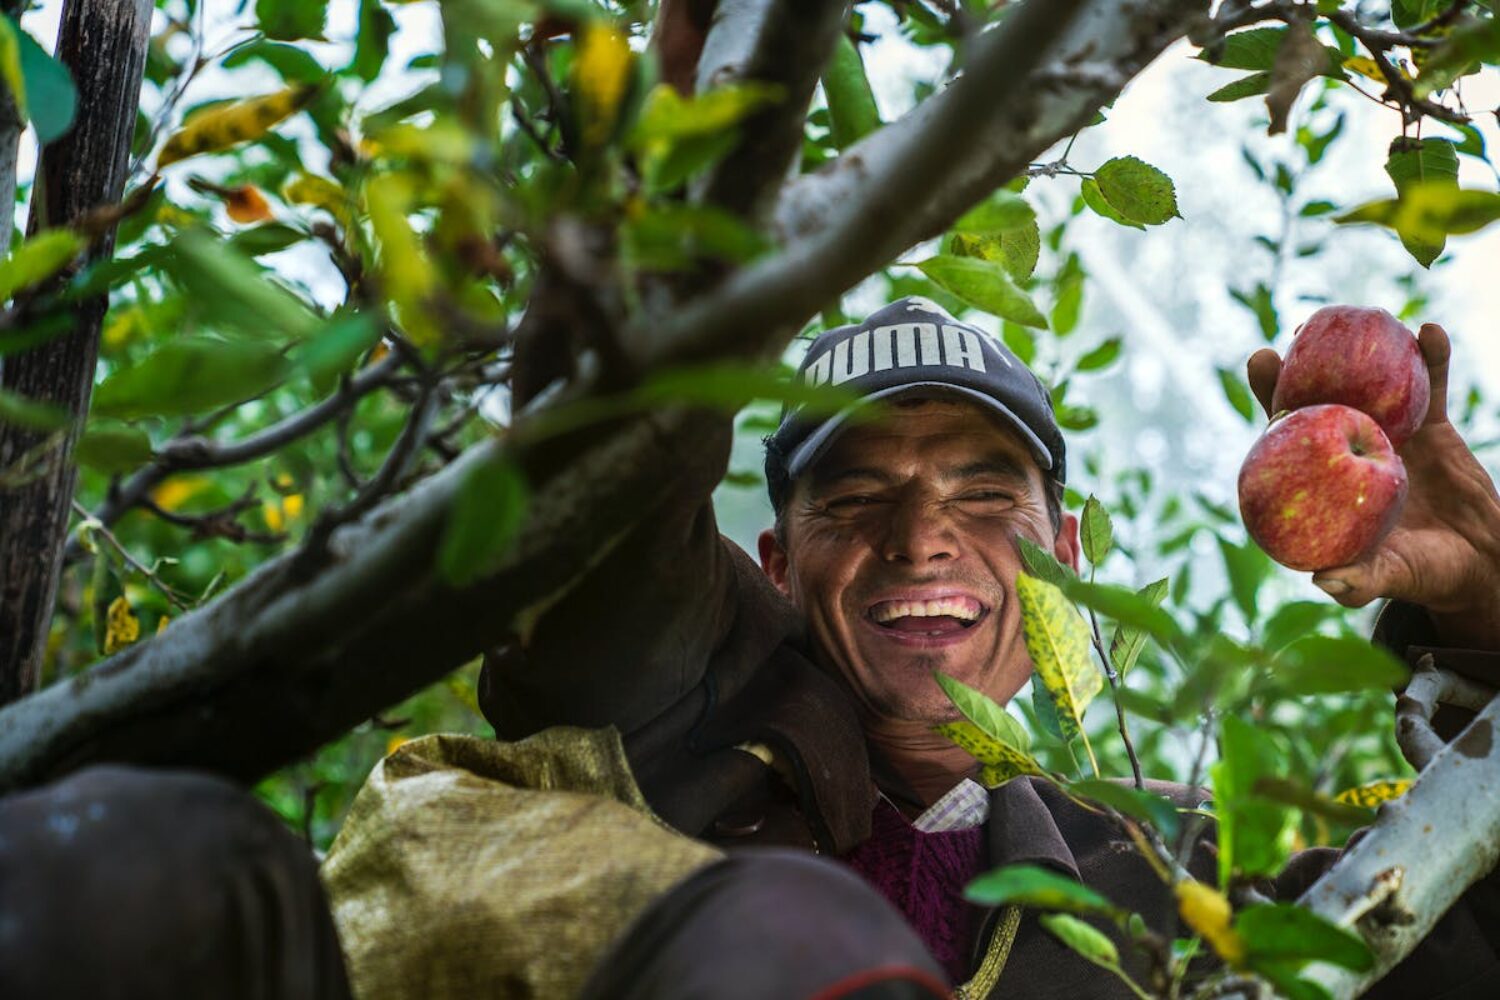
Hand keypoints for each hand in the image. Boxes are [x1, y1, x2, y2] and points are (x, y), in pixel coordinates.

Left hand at [1247, 324, 1499, 647]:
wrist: (1478, 564)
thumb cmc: (1420, 575)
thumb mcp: (1388, 578)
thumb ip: (1358, 581)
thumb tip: (1324, 581)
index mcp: (1324, 482)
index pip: (1287, 438)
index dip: (1270, 403)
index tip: (1258, 366)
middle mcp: (1348, 450)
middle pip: (1319, 399)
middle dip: (1300, 366)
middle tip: (1292, 335)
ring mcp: (1390, 434)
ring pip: (1373, 385)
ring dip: (1367, 351)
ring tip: (1362, 316)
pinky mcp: (1434, 428)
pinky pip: (1432, 389)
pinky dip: (1432, 360)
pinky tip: (1430, 333)